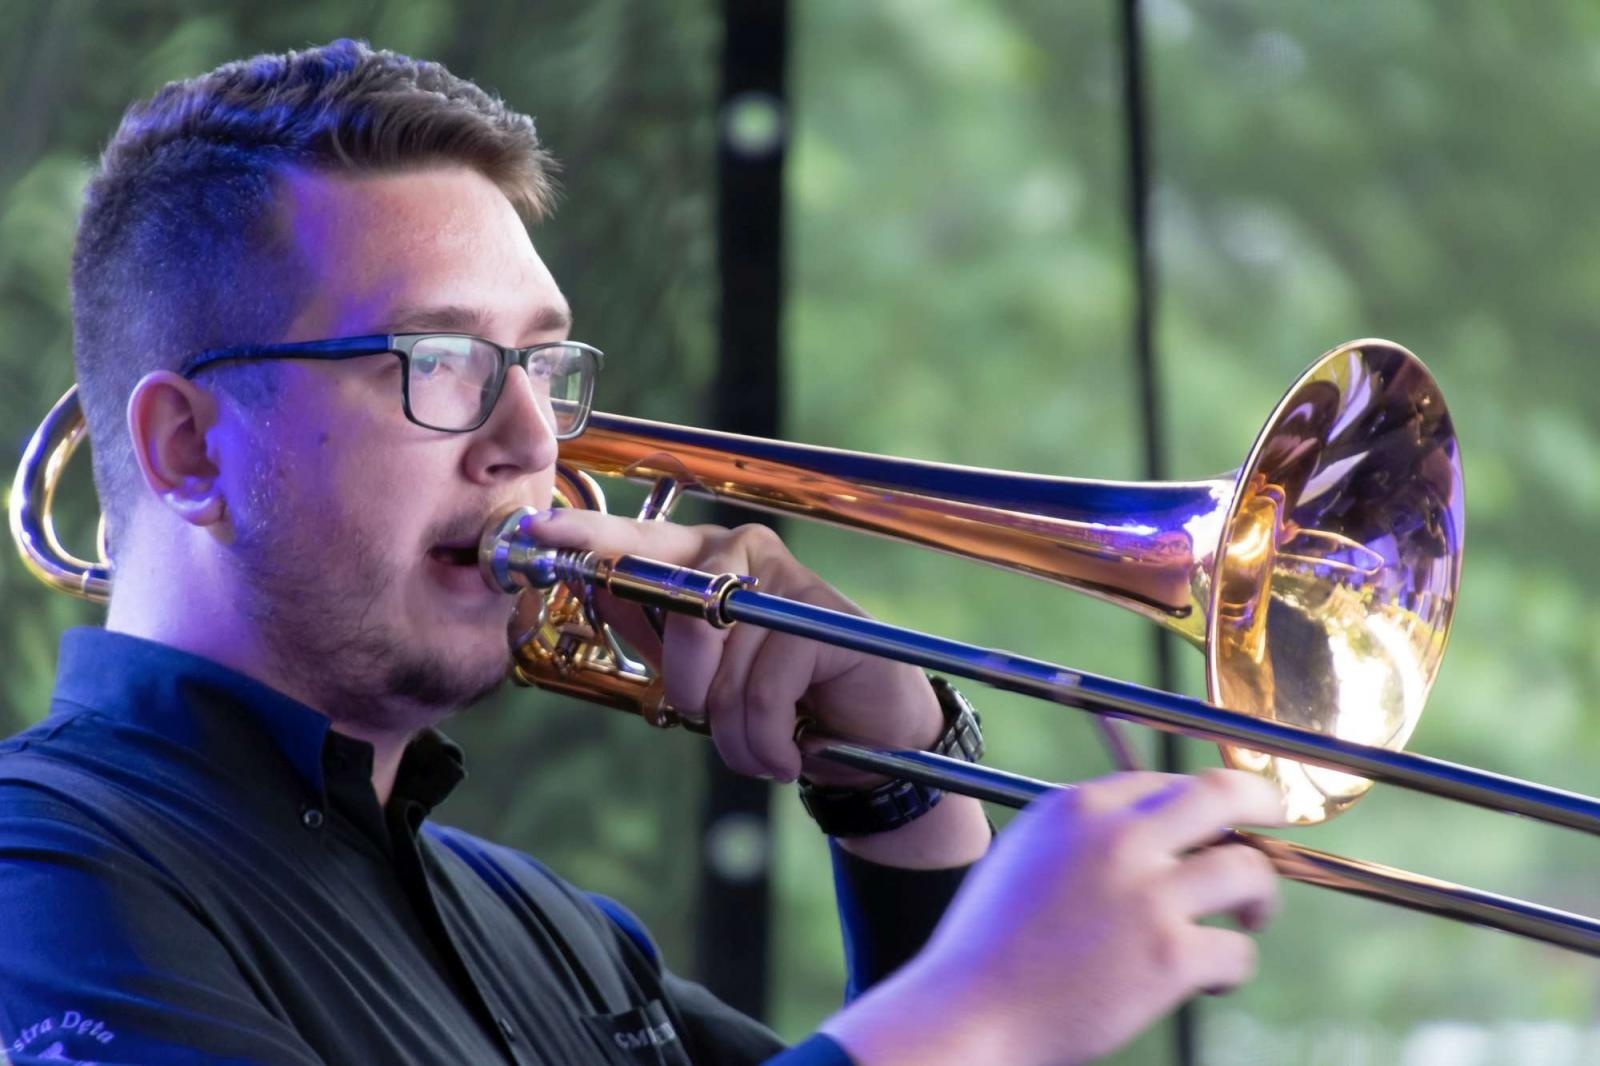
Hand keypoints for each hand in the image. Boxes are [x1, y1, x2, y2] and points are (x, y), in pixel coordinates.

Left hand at [522, 509, 944, 784]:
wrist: (864, 735)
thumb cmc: (775, 699)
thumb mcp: (702, 669)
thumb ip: (654, 633)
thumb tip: (594, 592)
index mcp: (702, 558)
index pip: (637, 538)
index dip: (587, 536)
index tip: (536, 532)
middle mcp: (742, 552)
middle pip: (681, 616)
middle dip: (690, 690)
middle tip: (717, 720)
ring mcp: (786, 579)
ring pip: (722, 670)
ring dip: (736, 734)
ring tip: (764, 746)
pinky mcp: (821, 618)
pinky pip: (764, 692)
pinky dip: (768, 742)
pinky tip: (791, 752)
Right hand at [821, 769, 1286, 1065]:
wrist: (969, 1011)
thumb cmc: (989, 946)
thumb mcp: (1024, 858)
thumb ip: (1081, 836)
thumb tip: (1146, 831)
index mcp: (1076, 807)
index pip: (1165, 780)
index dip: (1200, 802)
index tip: (1216, 820)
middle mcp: (1116, 837)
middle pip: (1222, 793)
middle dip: (1263, 802)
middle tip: (1277, 818)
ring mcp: (1146, 894)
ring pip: (1248, 871)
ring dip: (1258, 898)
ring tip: (1246, 920)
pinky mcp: (1168, 954)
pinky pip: (1237, 951)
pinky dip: (1230, 968)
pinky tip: (1209, 980)